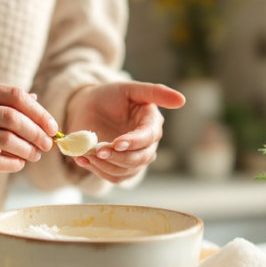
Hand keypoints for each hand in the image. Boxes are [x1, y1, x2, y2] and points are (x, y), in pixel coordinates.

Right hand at [0, 79, 57, 178]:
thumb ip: (4, 103)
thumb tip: (38, 102)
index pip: (14, 96)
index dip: (38, 112)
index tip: (52, 127)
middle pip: (11, 118)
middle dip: (36, 133)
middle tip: (47, 144)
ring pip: (4, 140)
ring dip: (27, 150)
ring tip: (34, 155)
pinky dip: (12, 163)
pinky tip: (18, 164)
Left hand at [64, 82, 184, 182]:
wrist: (87, 107)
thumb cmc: (109, 96)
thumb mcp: (130, 89)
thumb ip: (155, 92)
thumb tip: (182, 100)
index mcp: (152, 124)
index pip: (148, 138)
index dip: (134, 142)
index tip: (116, 143)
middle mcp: (146, 144)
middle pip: (140, 159)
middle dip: (119, 157)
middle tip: (98, 151)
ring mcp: (134, 158)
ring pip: (126, 172)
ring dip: (105, 165)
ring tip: (87, 153)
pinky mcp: (120, 169)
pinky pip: (113, 177)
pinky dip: (97, 171)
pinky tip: (82, 159)